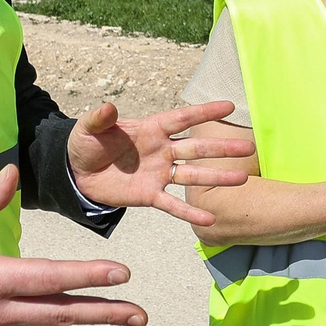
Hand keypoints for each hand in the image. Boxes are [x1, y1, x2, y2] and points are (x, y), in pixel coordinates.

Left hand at [67, 101, 253, 225]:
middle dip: (222, 148)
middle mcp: (161, 150)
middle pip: (196, 147)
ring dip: (217, 177)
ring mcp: (158, 174)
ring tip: (243, 179)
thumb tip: (108, 106)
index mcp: (150, 129)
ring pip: (192, 175)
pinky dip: (190, 212)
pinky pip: (173, 205)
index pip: (182, 118)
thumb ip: (99, 118)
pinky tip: (209, 219)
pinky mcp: (150, 196)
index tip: (230, 106)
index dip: (204, 112)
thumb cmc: (85, 145)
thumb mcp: (88, 129)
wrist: (76, 174)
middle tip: (250, 147)